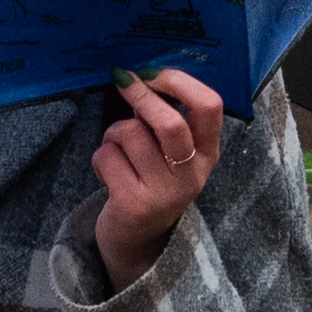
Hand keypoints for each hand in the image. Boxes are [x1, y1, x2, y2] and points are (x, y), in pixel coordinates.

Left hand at [88, 67, 224, 286]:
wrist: (137, 239)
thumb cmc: (149, 179)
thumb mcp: (168, 151)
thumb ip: (162, 116)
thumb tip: (141, 72)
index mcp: (207, 154)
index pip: (210, 106)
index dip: (179, 82)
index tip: (153, 73)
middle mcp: (192, 175)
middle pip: (169, 122)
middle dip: (140, 95)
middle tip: (122, 80)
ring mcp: (165, 194)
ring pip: (130, 135)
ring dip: (113, 134)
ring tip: (117, 150)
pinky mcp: (134, 205)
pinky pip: (107, 157)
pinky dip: (101, 158)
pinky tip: (109, 174)